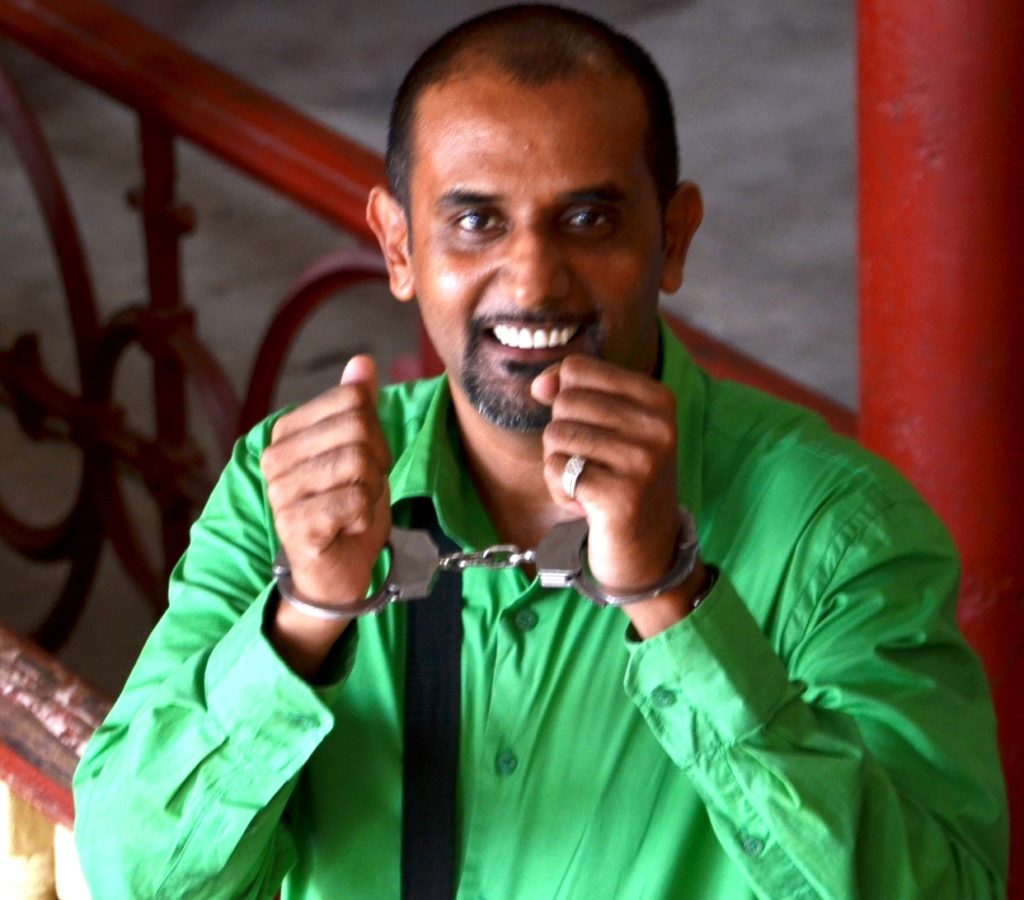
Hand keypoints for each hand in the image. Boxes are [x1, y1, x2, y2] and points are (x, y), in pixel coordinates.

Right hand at [259, 356, 391, 670]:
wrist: (337, 572)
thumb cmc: (347, 508)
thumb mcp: (359, 451)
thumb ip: (357, 406)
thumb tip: (362, 362)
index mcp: (285, 432)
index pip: (353, 401)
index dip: (376, 432)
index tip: (365, 463)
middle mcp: (274, 459)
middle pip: (359, 429)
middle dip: (378, 463)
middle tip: (363, 489)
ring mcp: (281, 493)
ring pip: (359, 463)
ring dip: (372, 490)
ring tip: (355, 508)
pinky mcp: (296, 526)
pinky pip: (355, 500)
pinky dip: (366, 516)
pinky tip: (349, 528)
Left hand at [531, 356, 702, 635]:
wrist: (648, 550)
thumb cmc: (621, 480)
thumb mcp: (609, 426)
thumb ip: (573, 392)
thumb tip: (541, 385)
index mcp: (658, 399)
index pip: (578, 368)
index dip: (562, 397)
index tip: (586, 427)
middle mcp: (658, 427)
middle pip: (564, 402)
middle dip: (562, 436)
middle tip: (591, 464)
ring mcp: (643, 462)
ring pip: (556, 435)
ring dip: (559, 465)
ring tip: (589, 484)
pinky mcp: (621, 496)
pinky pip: (556, 471)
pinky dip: (558, 490)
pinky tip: (585, 505)